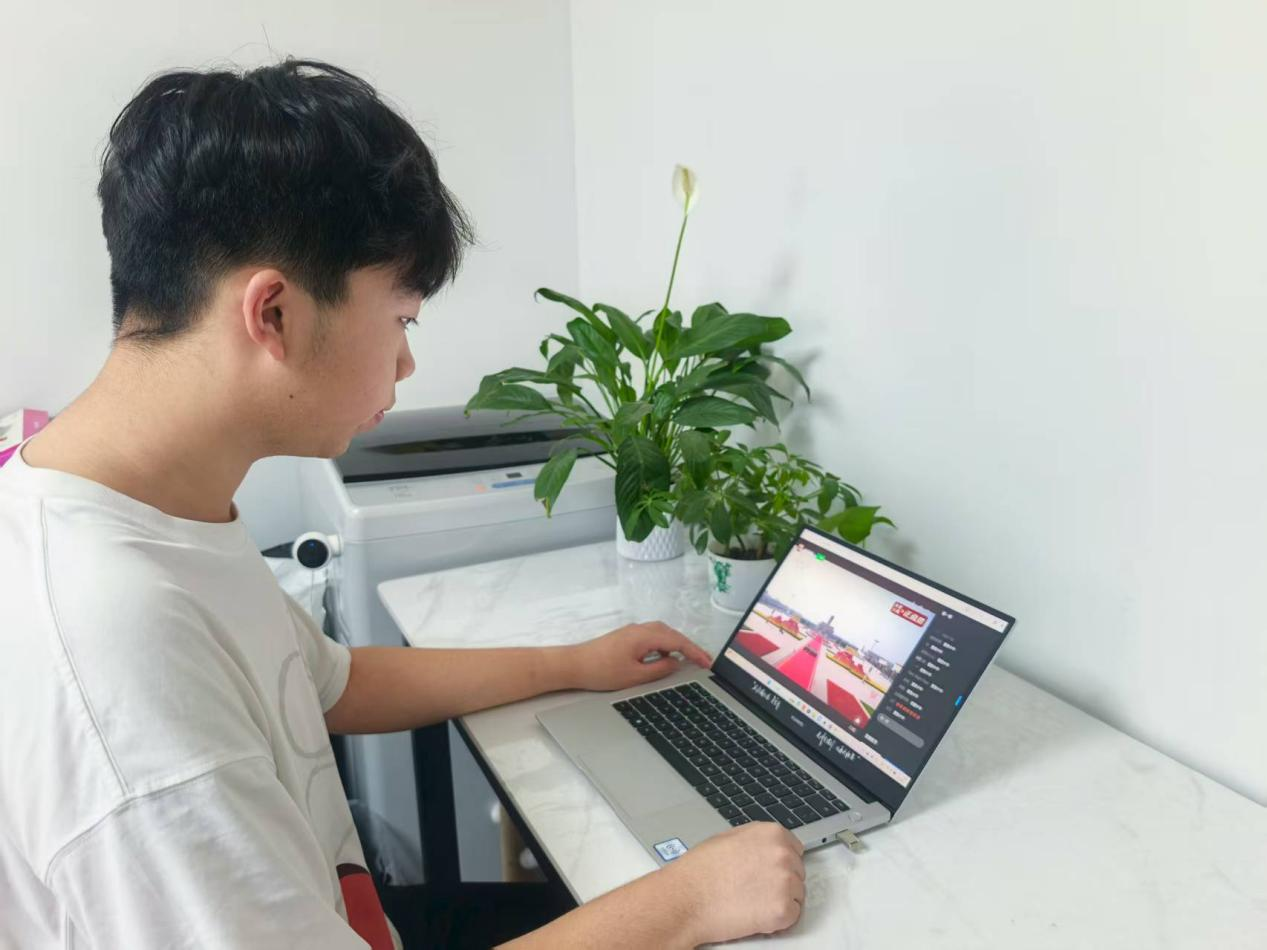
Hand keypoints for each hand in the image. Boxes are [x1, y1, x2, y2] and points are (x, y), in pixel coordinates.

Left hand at [568, 621, 712, 691]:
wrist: (573, 665)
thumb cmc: (601, 671)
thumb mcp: (634, 676)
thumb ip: (659, 669)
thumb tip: (675, 663)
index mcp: (644, 636)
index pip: (677, 642)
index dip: (695, 652)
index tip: (707, 662)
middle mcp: (640, 629)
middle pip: (672, 634)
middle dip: (689, 646)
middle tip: (702, 661)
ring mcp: (632, 631)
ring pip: (662, 633)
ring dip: (676, 644)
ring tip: (687, 660)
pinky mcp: (626, 637)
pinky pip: (652, 636)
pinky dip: (663, 644)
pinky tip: (664, 656)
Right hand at [661, 822, 806, 945]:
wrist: (687, 898)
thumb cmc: (701, 870)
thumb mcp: (729, 838)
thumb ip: (756, 841)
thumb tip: (766, 848)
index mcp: (772, 833)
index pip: (795, 850)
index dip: (781, 863)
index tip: (770, 872)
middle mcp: (783, 854)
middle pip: (798, 872)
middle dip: (781, 882)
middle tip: (756, 889)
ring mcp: (785, 882)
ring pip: (797, 895)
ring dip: (780, 900)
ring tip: (752, 901)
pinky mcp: (782, 910)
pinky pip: (792, 917)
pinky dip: (777, 921)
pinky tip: (755, 913)